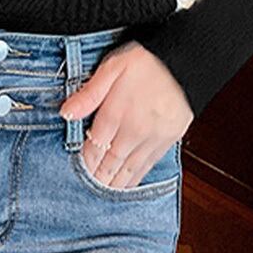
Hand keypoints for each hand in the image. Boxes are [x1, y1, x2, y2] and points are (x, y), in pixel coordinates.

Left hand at [60, 40, 193, 187]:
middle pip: (110, 163)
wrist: (186, 58)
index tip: (75, 172)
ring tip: (104, 194)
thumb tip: (65, 113)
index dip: (84, 163)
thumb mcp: (111, 68)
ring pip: (130, 168)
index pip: (94, 148)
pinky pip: (149, 164)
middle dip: (98, 179)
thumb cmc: (147, 59)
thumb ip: (88, 94)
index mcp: (116, 114)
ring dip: (116, 183)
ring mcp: (154, 137)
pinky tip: (129, 183)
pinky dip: (137, 177)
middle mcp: (135, 131)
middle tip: (86, 193)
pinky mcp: (170, 138)